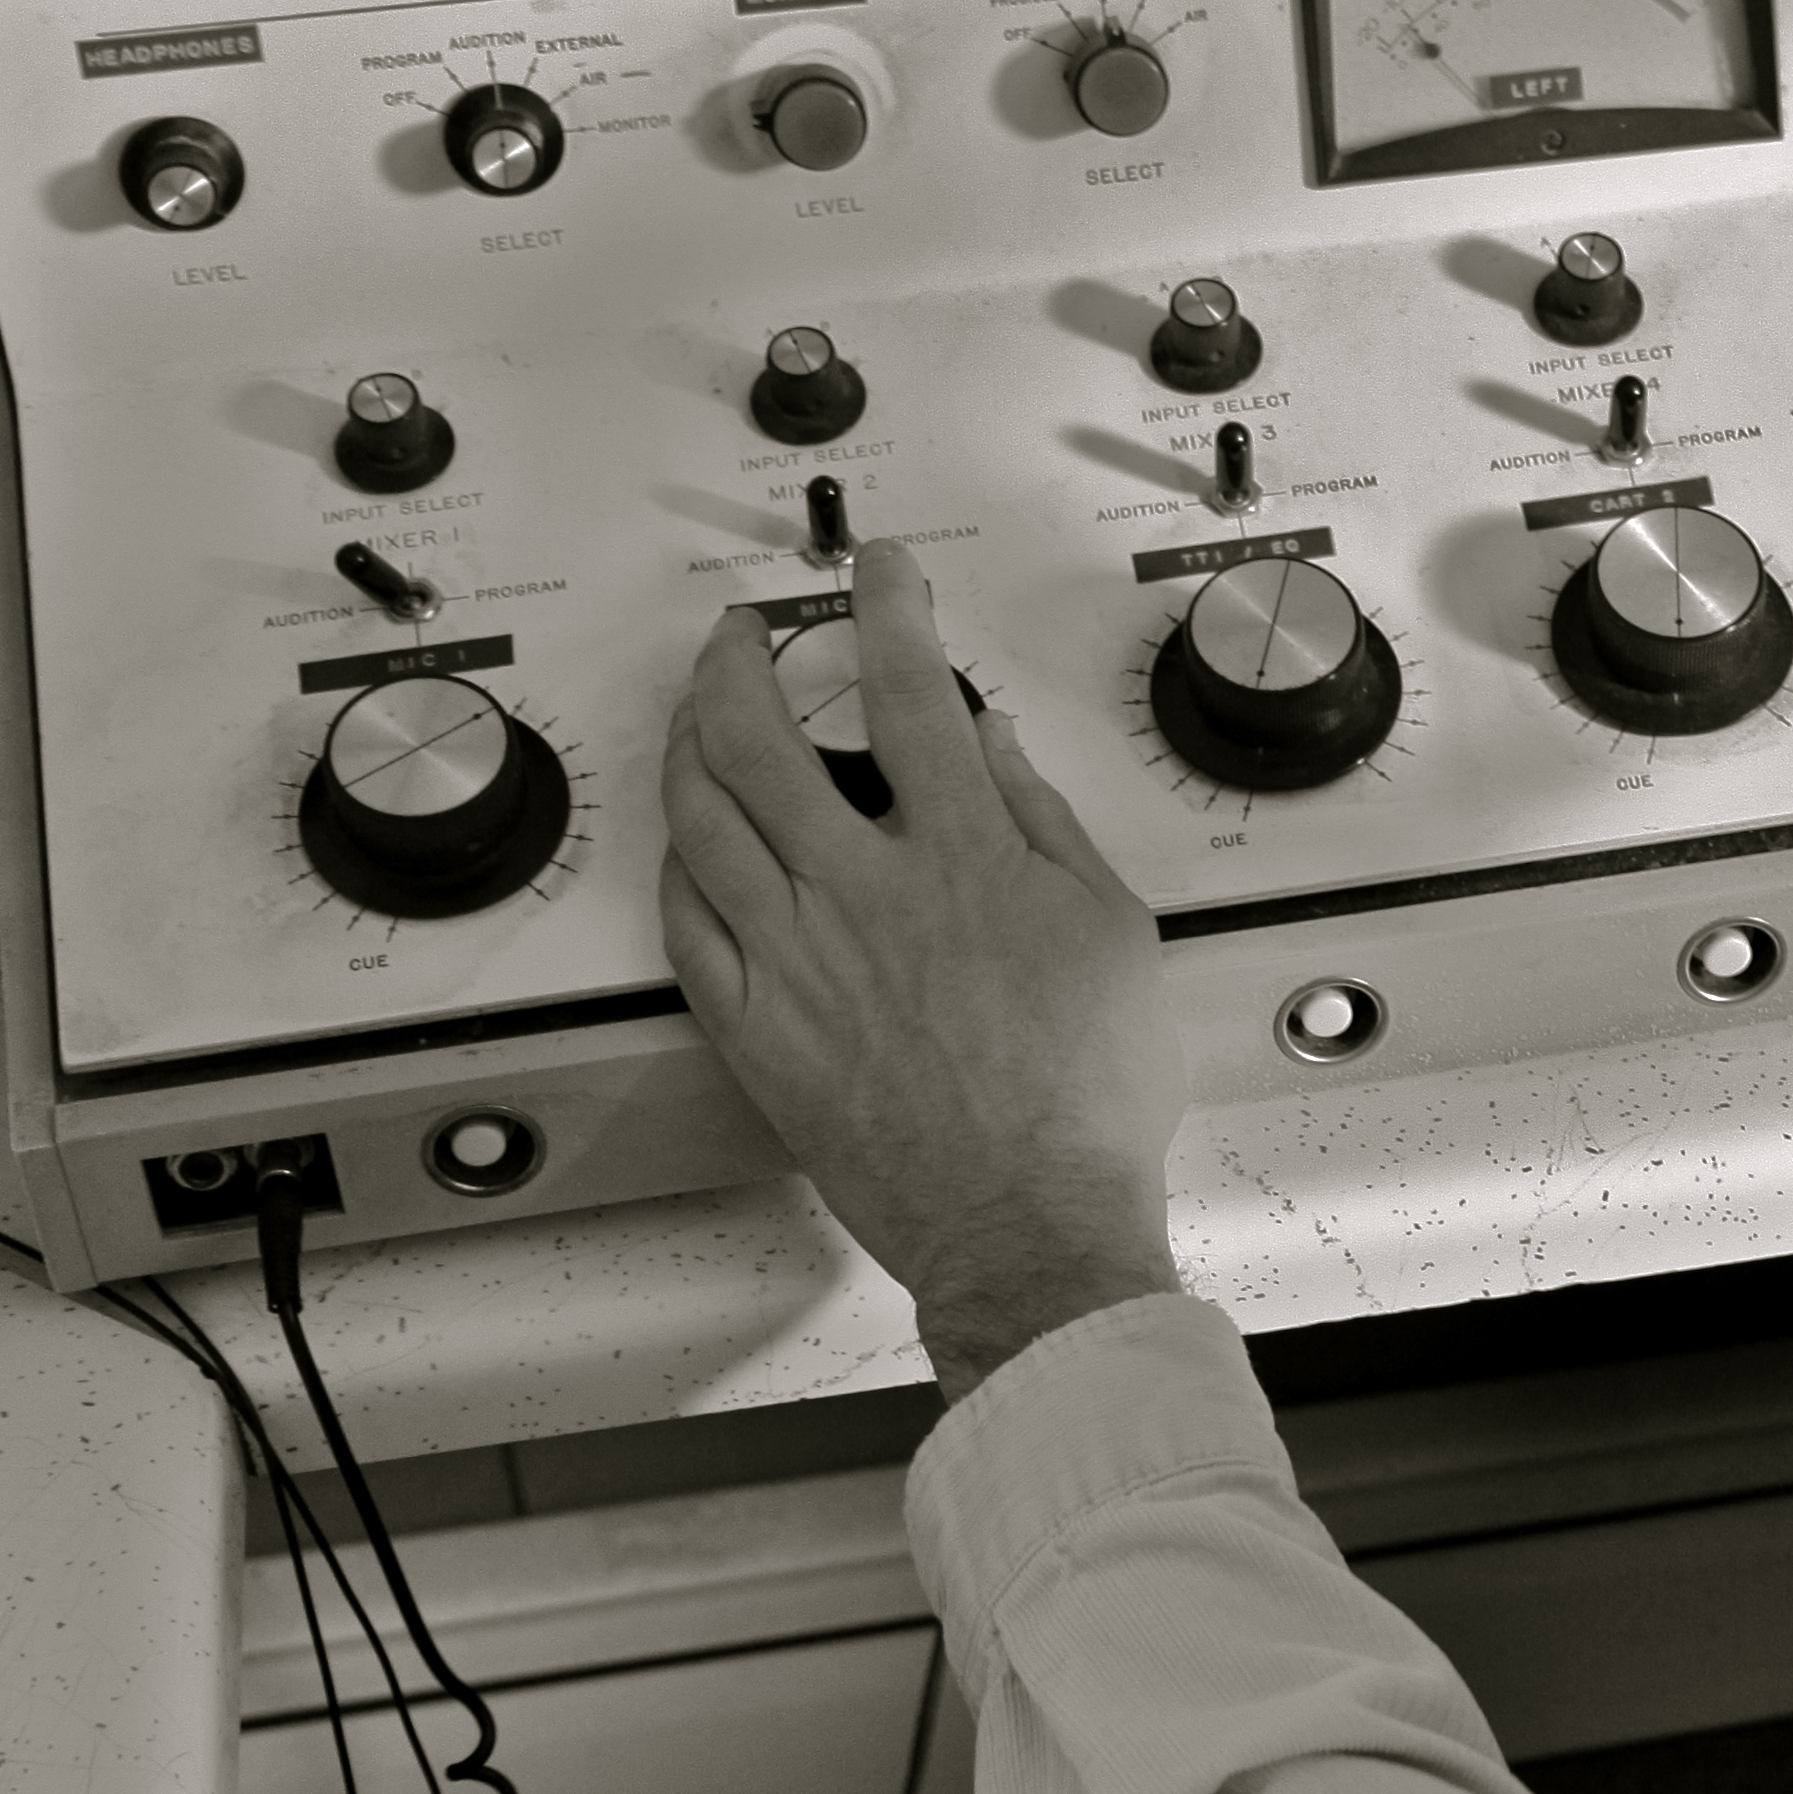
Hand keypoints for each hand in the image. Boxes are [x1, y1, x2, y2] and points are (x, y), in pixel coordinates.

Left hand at [659, 541, 1184, 1396]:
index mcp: (964, 859)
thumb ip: (1046, 826)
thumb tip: (994, 750)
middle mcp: (862, 893)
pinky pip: (685, 921)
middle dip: (739, 660)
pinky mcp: (755, 1027)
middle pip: (761, 737)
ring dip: (687, 743)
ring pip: (701, 818)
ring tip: (695, 715)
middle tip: (742, 633)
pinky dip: (678, 863)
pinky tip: (686, 845)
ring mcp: (794, 959)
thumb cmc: (1085, 1101)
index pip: (911, 693)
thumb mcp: (1113, 934)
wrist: (1028, 1219)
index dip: (888, 612)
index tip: (878, 574)